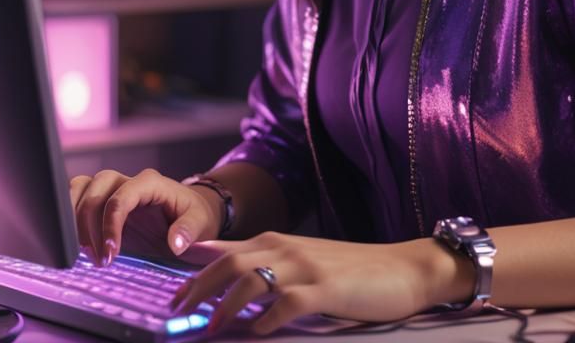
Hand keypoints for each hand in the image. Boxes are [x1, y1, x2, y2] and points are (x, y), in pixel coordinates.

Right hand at [69, 167, 222, 265]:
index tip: (110, 255)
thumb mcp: (200, 223)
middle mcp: (128, 181)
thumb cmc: (194, 216)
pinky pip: (77, 197)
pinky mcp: (102, 200)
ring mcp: (113, 188)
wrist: (190, 213)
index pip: (121, 197)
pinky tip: (76, 243)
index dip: (110, 225)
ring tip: (85, 253)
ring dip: (74, 220)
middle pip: (96, 190)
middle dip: (89, 226)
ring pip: (80, 188)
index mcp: (150, 182)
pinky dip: (69, 216)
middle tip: (98, 260)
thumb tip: (175, 243)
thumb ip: (189, 230)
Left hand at [169, 231, 464, 335]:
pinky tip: (257, 333)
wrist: (402, 268)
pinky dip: (265, 320)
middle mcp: (287, 248)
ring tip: (209, 331)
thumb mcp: (306, 261)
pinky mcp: (325, 289)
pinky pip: (285, 303)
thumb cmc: (352, 270)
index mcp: (280, 241)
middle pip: (229, 262)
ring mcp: (306, 267)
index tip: (172, 292)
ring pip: (250, 280)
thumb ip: (271, 266)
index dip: (195, 269)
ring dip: (224, 307)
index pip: (227, 249)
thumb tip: (233, 284)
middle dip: (197, 287)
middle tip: (175, 312)